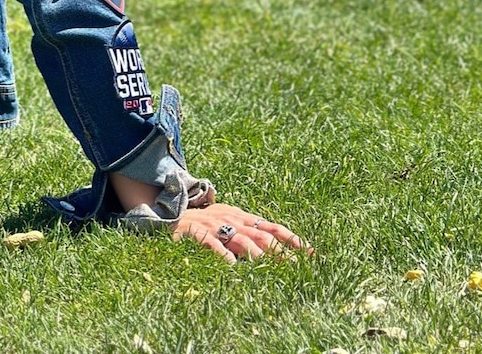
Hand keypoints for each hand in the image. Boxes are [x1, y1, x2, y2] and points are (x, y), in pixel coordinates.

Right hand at [171, 202, 310, 264]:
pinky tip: (231, 266)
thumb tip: (276, 249)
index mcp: (242, 217)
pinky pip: (212, 244)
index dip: (291, 239)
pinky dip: (222, 254)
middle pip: (261, 235)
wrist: (172, 214)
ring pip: (240, 240)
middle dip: (280, 252)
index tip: (310, 252)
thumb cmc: (206, 223)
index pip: (272, 226)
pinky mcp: (197, 233)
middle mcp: (232, 220)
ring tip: (270, 268)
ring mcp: (215, 226)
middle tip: (296, 267)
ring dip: (257, 255)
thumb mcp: (229, 222)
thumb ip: (249, 232)